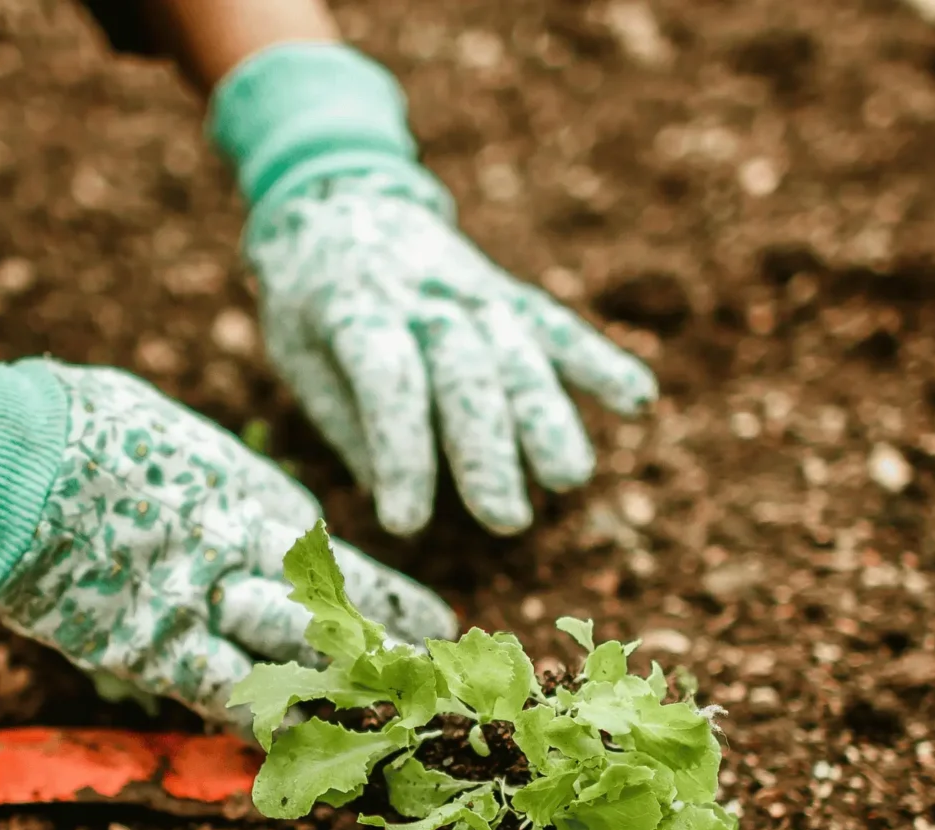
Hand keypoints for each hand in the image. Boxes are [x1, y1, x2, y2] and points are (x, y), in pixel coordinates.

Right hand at [0, 335, 454, 722]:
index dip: (380, 595)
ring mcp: (205, 604)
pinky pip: (225, 699)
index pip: (330, 557)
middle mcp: (246, 550)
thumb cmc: (66, 423)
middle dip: (388, 652)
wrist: (5, 461)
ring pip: (299, 663)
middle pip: (336, 613)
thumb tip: (195, 477)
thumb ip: (192, 471)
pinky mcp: (154, 649)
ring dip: (342, 699)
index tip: (426, 620)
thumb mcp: (155, 429)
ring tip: (389, 730)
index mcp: (249, 490)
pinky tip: (293, 758)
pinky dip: (259, 729)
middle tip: (433, 685)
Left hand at [247, 171, 655, 536]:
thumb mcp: (296, 353)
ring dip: (547, 417)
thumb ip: (346, 419)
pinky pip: (557, 328)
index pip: (387, 382)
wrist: (340, 202)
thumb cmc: (310, 302)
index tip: (405, 523)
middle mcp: (423, 297)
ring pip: (518, 354)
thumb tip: (393, 493)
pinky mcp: (508, 295)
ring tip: (568, 478)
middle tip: (504, 520)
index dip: (400, 453)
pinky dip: (599, 360)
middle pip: (465, 373)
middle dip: (488, 448)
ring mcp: (473, 292)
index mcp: (354, 310)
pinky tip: (638, 399)